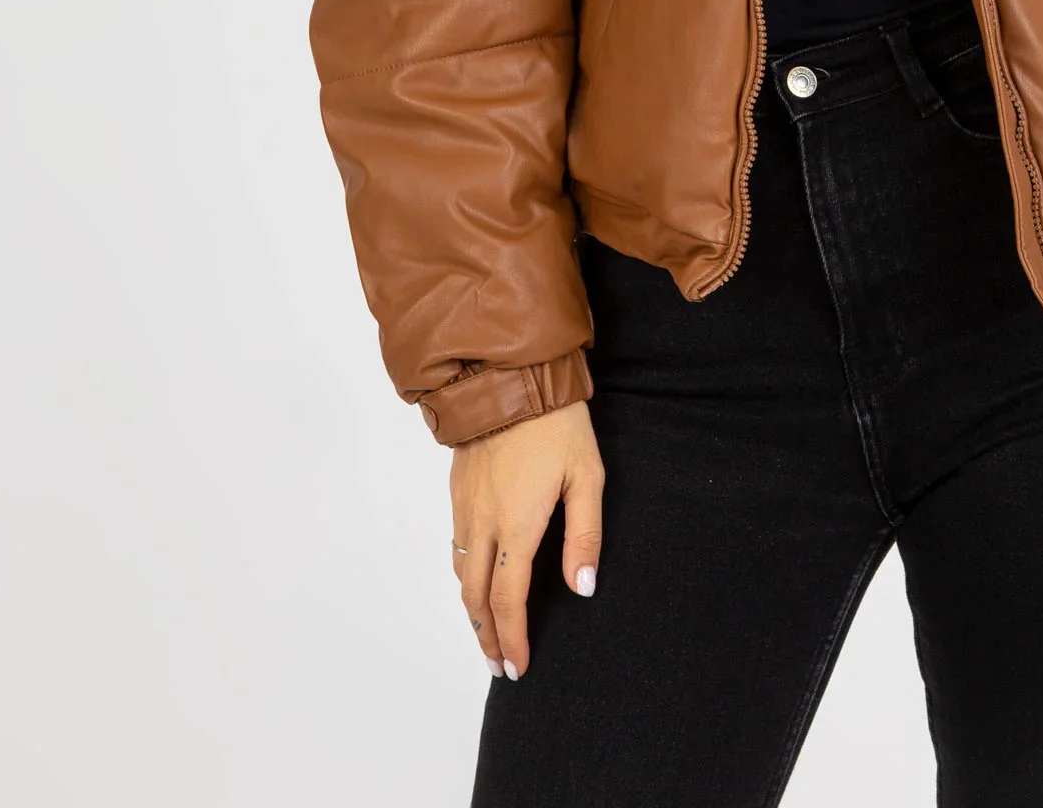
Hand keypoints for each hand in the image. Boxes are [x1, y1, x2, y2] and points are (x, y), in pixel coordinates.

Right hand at [449, 400, 604, 680]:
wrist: (507, 375)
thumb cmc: (556, 423)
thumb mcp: (587, 475)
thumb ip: (585, 534)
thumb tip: (582, 588)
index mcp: (517, 525)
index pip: (508, 601)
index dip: (513, 639)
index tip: (519, 667)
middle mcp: (483, 522)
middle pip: (476, 598)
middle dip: (487, 638)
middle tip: (500, 666)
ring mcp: (465, 505)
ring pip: (461, 574)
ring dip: (472, 611)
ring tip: (488, 634)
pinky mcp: (458, 488)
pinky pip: (456, 545)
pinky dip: (465, 576)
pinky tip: (478, 579)